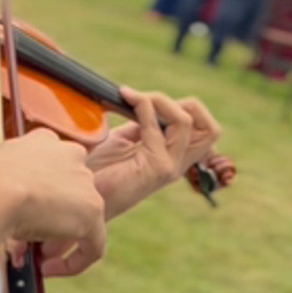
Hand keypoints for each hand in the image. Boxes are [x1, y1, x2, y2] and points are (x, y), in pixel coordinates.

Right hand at [0, 129, 105, 276]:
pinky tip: (47, 270)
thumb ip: (8, 180)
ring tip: (32, 256)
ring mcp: (85, 183)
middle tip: (26, 237)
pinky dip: (73, 262)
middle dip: (49, 217)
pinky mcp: (92, 212)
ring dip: (57, 239)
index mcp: (46, 141)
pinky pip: (92, 245)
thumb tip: (4, 202)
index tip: (25, 210)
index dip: (40, 193)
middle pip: (68, 193)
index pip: (53, 168)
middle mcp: (71, 155)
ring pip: (79, 219)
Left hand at [87, 88, 215, 218]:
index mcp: (173, 157)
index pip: (205, 130)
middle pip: (210, 128)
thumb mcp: (123, 140)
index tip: (151, 100)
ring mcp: (169, 167)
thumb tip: (145, 102)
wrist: (81, 195)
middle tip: (146, 98)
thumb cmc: (96, 170)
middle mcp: (177, 164)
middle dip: (181, 103)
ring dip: (158, 100)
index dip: (184, 107)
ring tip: (132, 97)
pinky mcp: (156, 168)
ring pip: (187, 122)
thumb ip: (140, 124)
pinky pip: (156, 128)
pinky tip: (126, 100)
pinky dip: (143, 107)